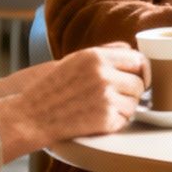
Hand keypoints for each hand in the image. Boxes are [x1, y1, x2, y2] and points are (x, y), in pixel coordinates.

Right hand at [0, 44, 147, 159]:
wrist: (30, 116)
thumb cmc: (51, 89)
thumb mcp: (75, 60)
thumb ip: (105, 52)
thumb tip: (132, 48)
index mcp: (96, 56)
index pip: (138, 59)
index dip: (142, 71)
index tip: (139, 79)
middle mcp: (103, 74)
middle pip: (140, 83)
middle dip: (132, 92)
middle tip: (115, 98)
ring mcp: (105, 96)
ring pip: (135, 103)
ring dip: (124, 108)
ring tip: (101, 108)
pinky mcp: (105, 118)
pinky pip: (125, 120)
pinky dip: (115, 122)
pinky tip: (97, 119)